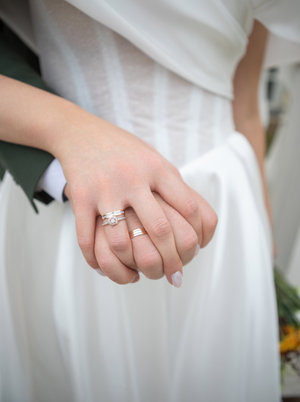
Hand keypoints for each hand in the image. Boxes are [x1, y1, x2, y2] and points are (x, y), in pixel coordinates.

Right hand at [58, 113, 216, 285]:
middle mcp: (134, 178)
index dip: (197, 236)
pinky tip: (102, 268)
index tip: (195, 253)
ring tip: (138, 275)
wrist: (81, 133)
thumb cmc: (125, 151)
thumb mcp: (156, 160)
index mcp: (158, 168)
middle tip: (174, 276)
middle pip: (160, 229)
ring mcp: (106, 188)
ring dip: (131, 266)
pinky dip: (94, 260)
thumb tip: (201, 225)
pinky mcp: (81, 197)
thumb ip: (176, 187)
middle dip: (171, 260)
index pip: (189, 207)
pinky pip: (86, 237)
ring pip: (122, 241)